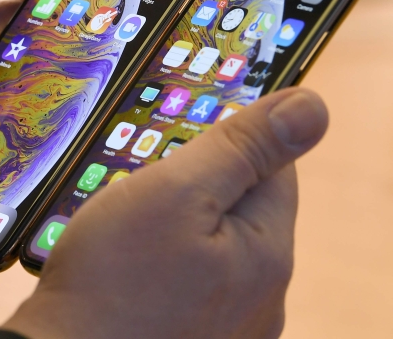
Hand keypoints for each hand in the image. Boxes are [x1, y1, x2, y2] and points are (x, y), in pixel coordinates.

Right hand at [3, 87, 329, 338]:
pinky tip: (122, 268)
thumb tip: (311, 106)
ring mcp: (227, 325)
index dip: (224, 139)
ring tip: (121, 227)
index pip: (273, 164)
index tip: (174, 136)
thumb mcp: (173, 192)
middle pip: (239, 207)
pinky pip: (187, 283)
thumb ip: (240, 149)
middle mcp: (261, 296)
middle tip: (136, 184)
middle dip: (191, 185)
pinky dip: (158, 265)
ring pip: (209, 245)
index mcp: (267, 251)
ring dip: (172, 225)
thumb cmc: (110, 282)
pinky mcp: (191, 338)